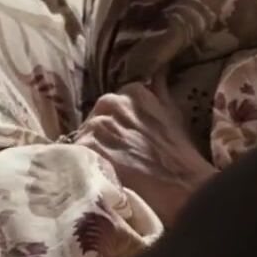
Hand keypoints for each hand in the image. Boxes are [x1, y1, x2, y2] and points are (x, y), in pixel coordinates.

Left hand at [73, 74, 217, 226]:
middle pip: (94, 120)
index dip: (115, 127)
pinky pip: (75, 153)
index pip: (110, 106)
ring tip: (107, 168)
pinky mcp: (87, 146)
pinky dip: (83, 164)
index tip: (123, 142)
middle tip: (116, 157)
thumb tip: (159, 72)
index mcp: (131, 90)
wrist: (180, 184)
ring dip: (91, 152)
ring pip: (82, 137)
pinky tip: (98, 175)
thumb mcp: (173, 113)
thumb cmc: (180, 153)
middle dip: (102, 137)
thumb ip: (159, 91)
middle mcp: (111, 102)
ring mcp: (97, 124)